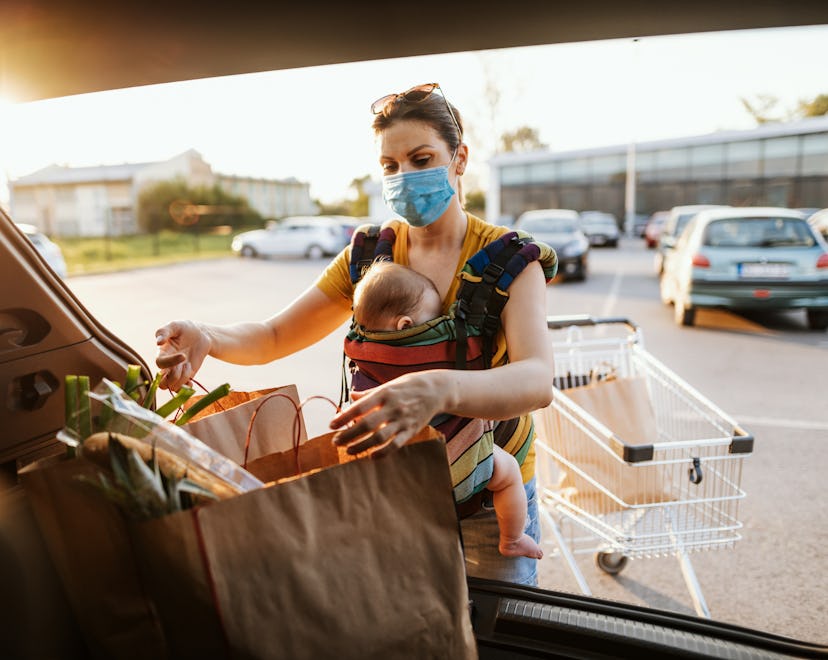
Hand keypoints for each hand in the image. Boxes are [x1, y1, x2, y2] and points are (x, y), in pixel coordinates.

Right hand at [154, 320, 210, 390]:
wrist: (200, 335)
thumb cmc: (185, 328)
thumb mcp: (175, 326)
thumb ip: (164, 331)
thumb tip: (158, 342)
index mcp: (162, 353)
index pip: (159, 363)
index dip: (170, 362)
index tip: (184, 355)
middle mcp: (167, 366)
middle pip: (162, 382)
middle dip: (174, 376)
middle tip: (184, 364)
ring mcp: (176, 372)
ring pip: (172, 387)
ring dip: (183, 378)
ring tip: (188, 365)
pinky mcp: (186, 376)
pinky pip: (182, 389)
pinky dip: (187, 388)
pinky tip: (191, 379)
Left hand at [329, 371, 446, 457]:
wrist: (436, 390)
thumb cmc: (408, 386)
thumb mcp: (388, 385)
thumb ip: (369, 394)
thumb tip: (351, 397)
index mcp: (384, 393)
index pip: (360, 407)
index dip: (344, 417)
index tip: (332, 425)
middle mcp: (393, 407)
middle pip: (366, 425)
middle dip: (349, 435)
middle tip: (336, 441)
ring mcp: (402, 420)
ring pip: (379, 437)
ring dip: (362, 445)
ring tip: (349, 450)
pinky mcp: (411, 431)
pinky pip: (395, 445)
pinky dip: (382, 453)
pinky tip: (371, 456)